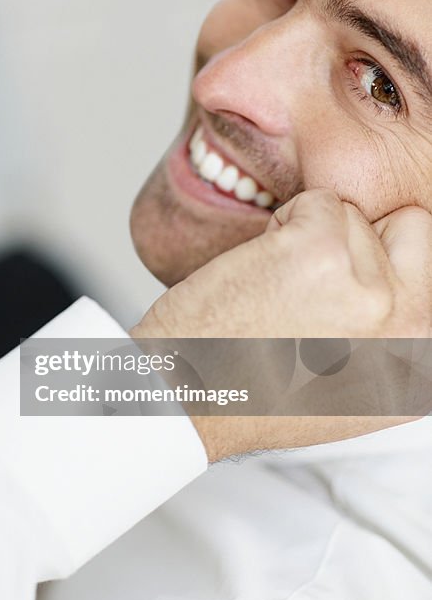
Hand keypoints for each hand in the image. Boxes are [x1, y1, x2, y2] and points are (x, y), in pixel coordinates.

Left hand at [131, 189, 431, 459]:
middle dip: (360, 238)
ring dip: (310, 236)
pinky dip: (284, 222)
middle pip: (414, 226)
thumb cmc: (256, 396)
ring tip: (279, 291)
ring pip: (354, 213)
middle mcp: (414, 328)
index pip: (431, 266)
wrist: (191, 398)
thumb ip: (394, 337)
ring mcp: (371, 290)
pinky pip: (317, 201)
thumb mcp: (358, 388)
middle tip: (310, 284)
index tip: (340, 286)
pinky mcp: (321, 252)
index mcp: (425, 359)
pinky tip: (263, 271)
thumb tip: (403, 284)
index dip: (379, 263)